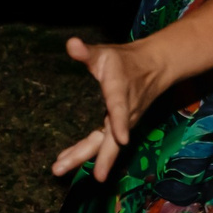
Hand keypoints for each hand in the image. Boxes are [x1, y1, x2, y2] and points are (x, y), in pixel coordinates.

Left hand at [52, 35, 169, 181]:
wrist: (153, 68)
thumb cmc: (125, 61)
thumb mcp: (106, 53)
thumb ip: (87, 52)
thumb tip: (71, 44)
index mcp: (120, 93)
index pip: (120, 110)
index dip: (120, 124)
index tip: (121, 139)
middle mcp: (123, 114)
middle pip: (107, 140)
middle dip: (85, 155)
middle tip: (59, 168)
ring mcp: (121, 124)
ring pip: (103, 146)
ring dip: (82, 157)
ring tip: (58, 168)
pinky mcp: (117, 127)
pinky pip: (102, 144)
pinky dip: (86, 153)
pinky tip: (67, 160)